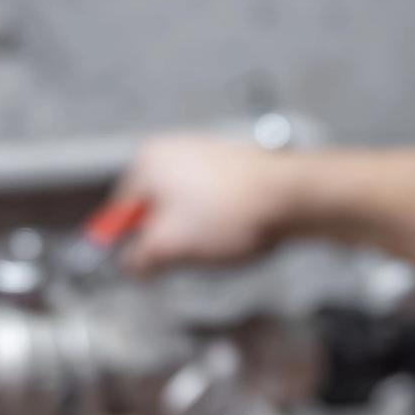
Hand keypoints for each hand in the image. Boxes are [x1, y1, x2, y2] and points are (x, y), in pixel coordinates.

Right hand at [112, 135, 301, 276]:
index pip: (121, 211)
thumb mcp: (169, 248)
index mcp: (148, 162)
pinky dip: (217, 221)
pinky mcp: (230, 166)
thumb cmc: (231, 214)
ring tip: (218, 240)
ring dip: (194, 233)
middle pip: (153, 210)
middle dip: (168, 238)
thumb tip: (130, 264)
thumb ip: (138, 258)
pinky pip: (209, 203)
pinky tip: (234, 230)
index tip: (149, 264)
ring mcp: (203, 154)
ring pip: (183, 210)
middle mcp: (172, 150)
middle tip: (190, 252)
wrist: (293, 196)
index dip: (134, 243)